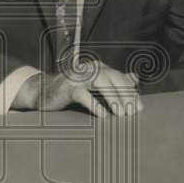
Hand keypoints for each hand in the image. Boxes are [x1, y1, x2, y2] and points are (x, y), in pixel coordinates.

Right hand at [12, 63, 142, 118]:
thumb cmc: (72, 89)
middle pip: (113, 78)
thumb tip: (135, 78)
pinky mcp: (67, 88)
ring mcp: (77, 76)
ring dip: (113, 98)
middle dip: (125, 95)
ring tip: (121, 114)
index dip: (131, 92)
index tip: (140, 108)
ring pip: (100, 82)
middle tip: (133, 112)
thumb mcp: (95, 84)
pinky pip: (83, 95)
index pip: (120, 77)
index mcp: (98, 67)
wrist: (43, 91)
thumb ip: (114, 80)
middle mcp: (89, 68)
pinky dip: (95, 105)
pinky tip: (103, 116)